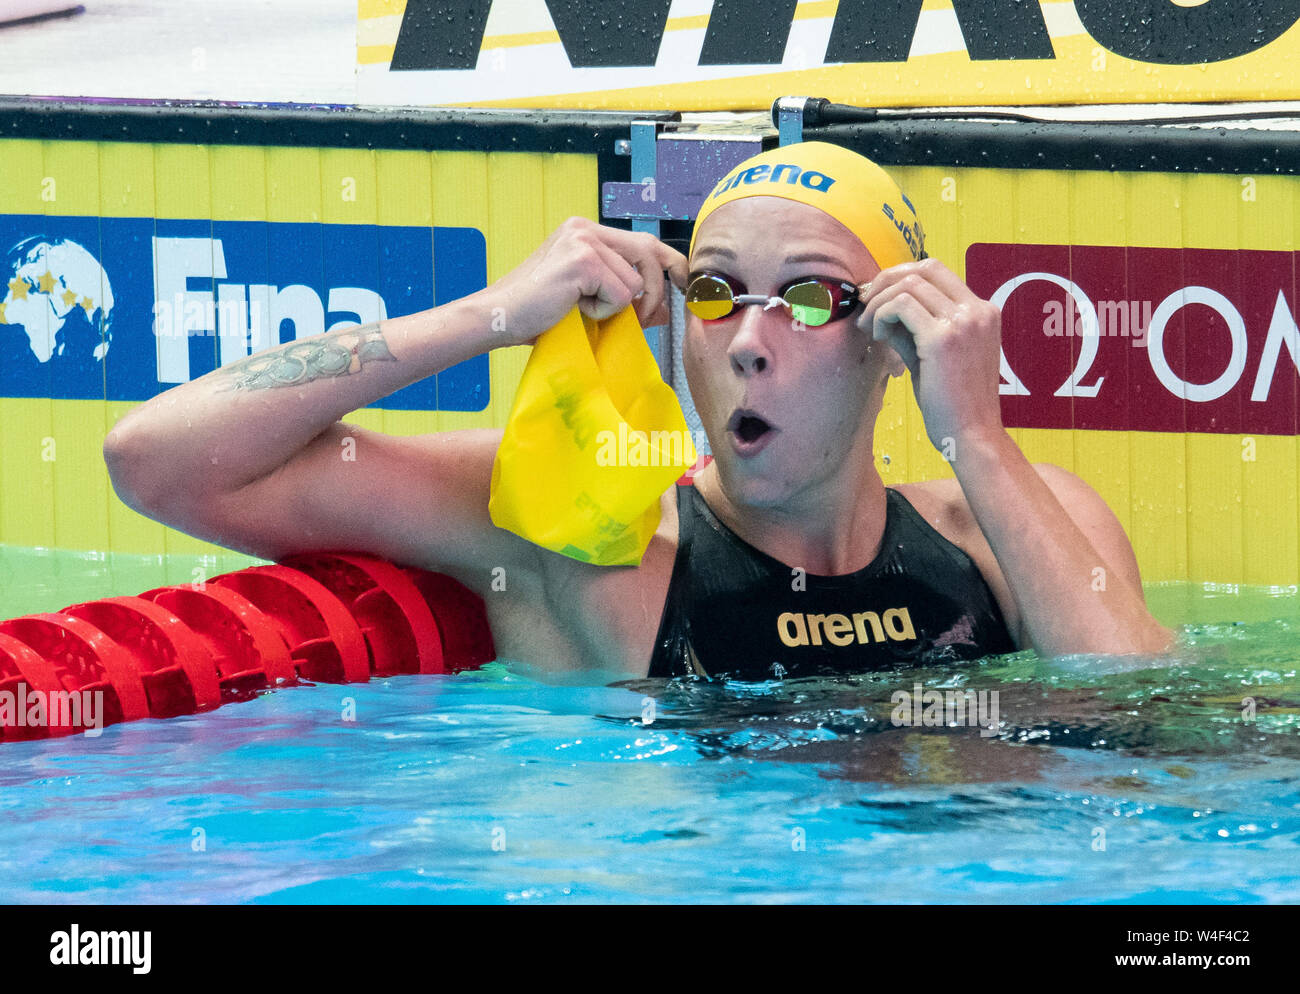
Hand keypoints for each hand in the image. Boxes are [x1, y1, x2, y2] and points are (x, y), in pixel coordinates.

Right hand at [485, 216, 688, 346]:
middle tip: (643, 319)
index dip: (669, 262)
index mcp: (585, 231)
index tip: (683, 283)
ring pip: (635, 281)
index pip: (644, 241)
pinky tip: (573, 308)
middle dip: (656, 291)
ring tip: (583, 310)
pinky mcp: (582, 259)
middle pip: (649, 253)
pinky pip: (620, 294)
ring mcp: (583, 240)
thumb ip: (624, 298)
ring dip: (618, 307)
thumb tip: (664, 309)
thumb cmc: (536, 313)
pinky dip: (602, 311)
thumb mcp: (588, 302)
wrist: (497, 318)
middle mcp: (585, 228)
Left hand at [856, 258, 1005, 452]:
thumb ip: (912, 329)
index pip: (937, 270)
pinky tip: (876, 337)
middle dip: (886, 281)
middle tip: (865, 306)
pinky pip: (900, 305)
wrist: (970, 435)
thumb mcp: (933, 356)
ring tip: (869, 329)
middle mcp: (978, 310)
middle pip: (924, 268)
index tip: (878, 297)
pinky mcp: (943, 338)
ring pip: (908, 284)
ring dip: (879, 302)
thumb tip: (881, 309)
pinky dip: (880, 315)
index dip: (901, 276)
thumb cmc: (952, 403)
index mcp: (982, 311)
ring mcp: (963, 321)